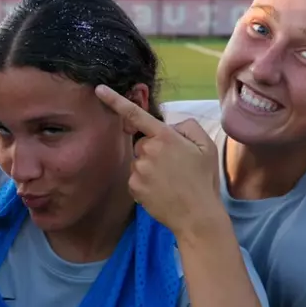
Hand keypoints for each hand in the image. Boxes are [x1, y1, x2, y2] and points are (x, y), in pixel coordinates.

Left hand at [93, 86, 225, 241]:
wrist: (197, 216)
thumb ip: (188, 127)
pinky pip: (136, 178)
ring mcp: (139, 170)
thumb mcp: (206, 146)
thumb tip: (171, 127)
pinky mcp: (133, 187)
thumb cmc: (204, 180)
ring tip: (170, 181)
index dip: (115, 100)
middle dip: (153, 149)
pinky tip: (162, 191)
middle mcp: (148, 151)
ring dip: (150, 167)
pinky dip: (146, 182)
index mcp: (165, 137)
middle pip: (142, 143)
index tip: (99, 89)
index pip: (136, 114)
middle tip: (175, 165)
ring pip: (139, 161)